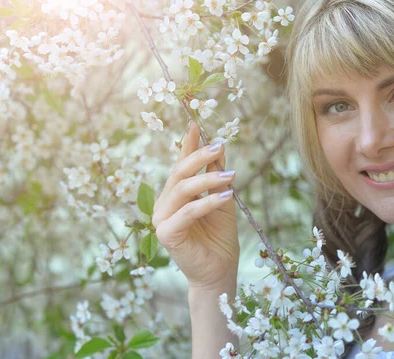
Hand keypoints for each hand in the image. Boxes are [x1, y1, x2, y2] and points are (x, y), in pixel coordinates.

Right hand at [152, 121, 239, 288]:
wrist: (219, 271)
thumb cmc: (219, 237)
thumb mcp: (223, 200)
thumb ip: (216, 177)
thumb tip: (219, 148)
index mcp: (176, 195)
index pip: (181, 165)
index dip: (187, 144)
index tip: (196, 123)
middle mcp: (165, 204)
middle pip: (179, 173)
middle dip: (199, 156)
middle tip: (219, 145)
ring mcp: (162, 219)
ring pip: (182, 189)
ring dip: (207, 178)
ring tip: (231, 174)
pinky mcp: (166, 234)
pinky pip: (187, 212)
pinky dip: (208, 201)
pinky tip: (227, 195)